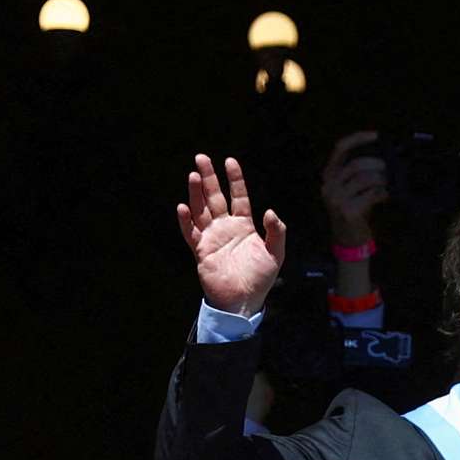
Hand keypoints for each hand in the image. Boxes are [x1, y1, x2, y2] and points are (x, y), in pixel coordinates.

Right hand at [176, 154, 286, 316]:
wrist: (244, 301)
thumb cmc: (260, 279)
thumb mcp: (276, 253)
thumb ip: (276, 232)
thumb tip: (269, 211)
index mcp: (244, 226)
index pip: (238, 196)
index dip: (234, 179)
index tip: (230, 161)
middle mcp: (226, 228)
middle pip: (215, 197)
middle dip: (208, 178)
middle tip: (201, 158)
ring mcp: (212, 238)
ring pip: (201, 210)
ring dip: (196, 194)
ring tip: (193, 175)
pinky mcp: (201, 251)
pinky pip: (191, 233)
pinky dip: (186, 221)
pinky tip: (184, 207)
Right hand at [321, 131, 388, 247]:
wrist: (348, 239)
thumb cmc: (354, 210)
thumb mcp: (352, 188)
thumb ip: (360, 172)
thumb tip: (384, 155)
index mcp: (329, 175)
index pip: (340, 148)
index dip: (358, 139)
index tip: (377, 135)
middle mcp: (328, 185)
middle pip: (356, 163)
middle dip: (377, 163)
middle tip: (391, 167)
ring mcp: (336, 199)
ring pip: (364, 178)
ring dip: (382, 178)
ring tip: (390, 182)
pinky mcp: (348, 211)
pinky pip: (370, 195)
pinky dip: (382, 193)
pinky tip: (387, 195)